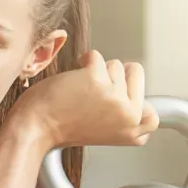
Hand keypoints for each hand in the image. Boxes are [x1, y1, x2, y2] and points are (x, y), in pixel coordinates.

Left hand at [8, 51, 158, 151]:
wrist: (34, 129)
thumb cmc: (62, 127)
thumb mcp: (104, 130)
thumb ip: (123, 116)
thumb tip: (142, 101)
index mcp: (132, 131)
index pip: (152, 114)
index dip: (135, 100)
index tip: (116, 106)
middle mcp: (129, 115)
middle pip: (136, 74)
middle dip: (114, 78)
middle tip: (91, 99)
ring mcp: (115, 97)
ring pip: (115, 64)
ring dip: (96, 73)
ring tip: (78, 94)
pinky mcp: (97, 80)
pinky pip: (96, 56)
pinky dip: (83, 62)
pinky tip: (71, 82)